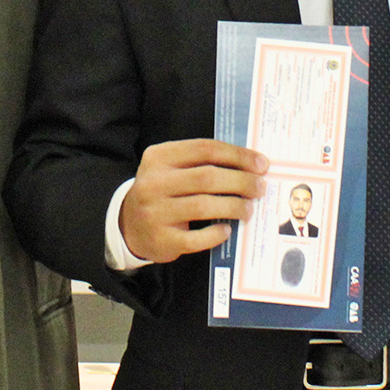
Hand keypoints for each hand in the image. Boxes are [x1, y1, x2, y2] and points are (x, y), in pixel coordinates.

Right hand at [120, 139, 265, 264]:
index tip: (261, 164)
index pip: (205, 149)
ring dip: (234, 206)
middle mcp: (153, 182)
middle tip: (260, 188)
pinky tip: (226, 230)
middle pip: (207, 177)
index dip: (237, 155)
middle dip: (241, 181)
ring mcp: (155, 212)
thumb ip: (202, 163)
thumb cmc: (163, 192)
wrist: (128, 225)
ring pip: (204, 206)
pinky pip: (196, 238)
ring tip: (248, 208)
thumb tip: (251, 165)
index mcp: (159, 157)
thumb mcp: (172, 169)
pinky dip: (216, 234)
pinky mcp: (161, 240)